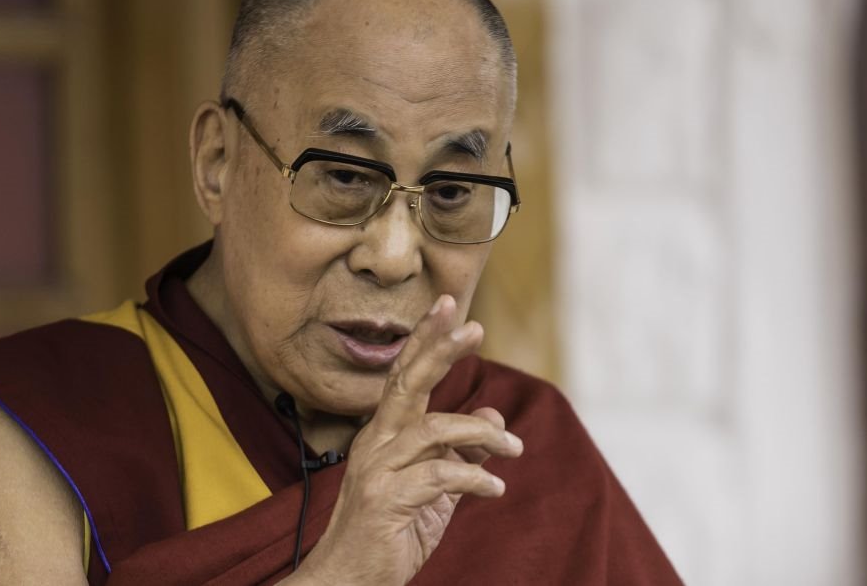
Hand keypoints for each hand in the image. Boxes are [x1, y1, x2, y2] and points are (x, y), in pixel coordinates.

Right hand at [295, 294, 523, 585]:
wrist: (351, 581)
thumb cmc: (392, 531)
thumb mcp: (437, 487)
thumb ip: (463, 450)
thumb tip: (494, 419)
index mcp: (384, 433)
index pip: (403, 375)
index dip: (425, 340)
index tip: (449, 307)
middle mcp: (376, 442)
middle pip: (407, 382)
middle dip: (440, 350)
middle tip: (474, 327)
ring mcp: (378, 469)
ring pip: (434, 427)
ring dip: (481, 433)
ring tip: (515, 449)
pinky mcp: (387, 500)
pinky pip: (441, 475)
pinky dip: (476, 477)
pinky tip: (496, 488)